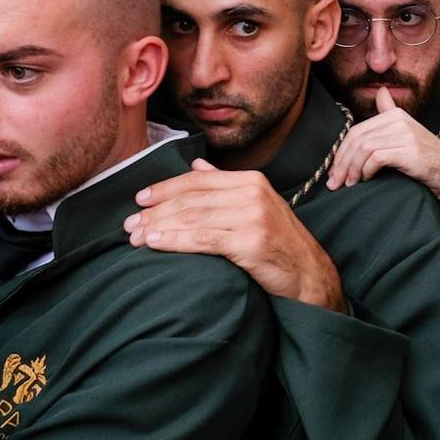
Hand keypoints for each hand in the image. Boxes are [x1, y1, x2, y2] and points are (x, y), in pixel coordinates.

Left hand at [127, 161, 342, 309]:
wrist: (309, 275)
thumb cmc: (279, 243)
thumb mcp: (256, 205)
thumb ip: (225, 184)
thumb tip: (196, 164)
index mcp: (251, 180)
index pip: (197, 179)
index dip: (165, 188)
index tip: (140, 199)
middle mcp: (252, 193)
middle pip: (191, 198)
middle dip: (156, 211)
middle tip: (129, 224)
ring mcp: (253, 216)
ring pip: (193, 217)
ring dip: (159, 227)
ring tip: (136, 237)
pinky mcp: (251, 242)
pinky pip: (203, 239)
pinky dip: (175, 240)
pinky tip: (156, 243)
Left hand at [326, 87, 439, 198]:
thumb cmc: (427, 158)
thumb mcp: (407, 132)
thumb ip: (391, 112)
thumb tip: (380, 91)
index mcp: (396, 115)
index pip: (357, 131)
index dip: (341, 151)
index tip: (334, 171)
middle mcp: (400, 120)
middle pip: (358, 139)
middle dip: (341, 162)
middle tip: (335, 182)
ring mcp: (406, 134)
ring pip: (364, 149)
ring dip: (352, 169)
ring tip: (349, 184)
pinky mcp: (409, 150)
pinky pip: (376, 158)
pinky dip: (366, 171)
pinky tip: (365, 180)